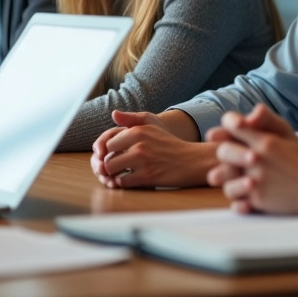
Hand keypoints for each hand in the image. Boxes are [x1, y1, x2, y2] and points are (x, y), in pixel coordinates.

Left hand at [91, 110, 215, 188]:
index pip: (108, 142)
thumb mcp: (152, 124)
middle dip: (108, 164)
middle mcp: (139, 144)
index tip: (112, 156)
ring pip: (111, 169)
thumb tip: (113, 113)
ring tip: (119, 174)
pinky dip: (122, 183)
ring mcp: (142, 161)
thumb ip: (131, 118)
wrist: (190, 161)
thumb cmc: (168, 143)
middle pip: (107, 157)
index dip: (107, 152)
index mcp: (138, 130)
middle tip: (114, 168)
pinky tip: (129, 180)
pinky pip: (122, 181)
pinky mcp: (147, 176)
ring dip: (113, 174)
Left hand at [206, 104, 297, 214]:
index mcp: (265, 141)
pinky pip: (234, 200)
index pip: (233, 124)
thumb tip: (252, 111)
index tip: (232, 129)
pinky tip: (241, 195)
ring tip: (235, 175)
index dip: (229, 124)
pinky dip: (235, 198)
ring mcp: (255, 182)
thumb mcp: (288, 135)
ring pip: (221, 178)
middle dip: (224, 151)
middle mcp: (256, 160)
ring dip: (224, 175)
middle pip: (222, 151)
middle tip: (229, 154)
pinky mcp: (257, 202)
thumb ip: (268, 120)